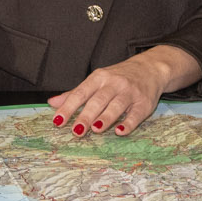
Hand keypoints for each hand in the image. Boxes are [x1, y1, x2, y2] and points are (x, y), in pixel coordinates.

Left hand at [48, 46, 197, 136]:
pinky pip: (135, 114)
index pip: (80, 93)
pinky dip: (128, 123)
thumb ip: (75, 93)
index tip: (58, 121)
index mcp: (99, 77)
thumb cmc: (118, 77)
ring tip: (95, 129)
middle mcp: (114, 83)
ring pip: (116, 106)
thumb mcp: (96, 80)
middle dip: (86, 116)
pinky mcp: (144, 103)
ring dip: (105, 118)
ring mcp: (129, 92)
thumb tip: (52, 103)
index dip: (68, 107)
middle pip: (98, 100)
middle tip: (76, 131)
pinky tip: (119, 131)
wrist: (149, 68)